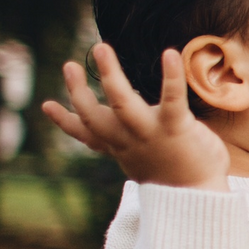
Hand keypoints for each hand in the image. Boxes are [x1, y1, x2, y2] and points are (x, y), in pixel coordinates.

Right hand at [41, 44, 230, 190]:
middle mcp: (129, 141)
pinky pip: (171, 98)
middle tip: (69, 65)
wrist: (201, 201)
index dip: (65, 121)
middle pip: (94, 116)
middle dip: (78, 91)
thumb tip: (128, 141)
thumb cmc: (180, 180)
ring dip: (109, 73)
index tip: (46, 105)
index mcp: (122, 148)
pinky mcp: (176, 128)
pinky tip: (170, 53)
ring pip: (120, 101)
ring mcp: (150, 134)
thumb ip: (136, 146)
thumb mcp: (148, 163)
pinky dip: (171, 74)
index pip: (88, 135)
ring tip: (101, 47)